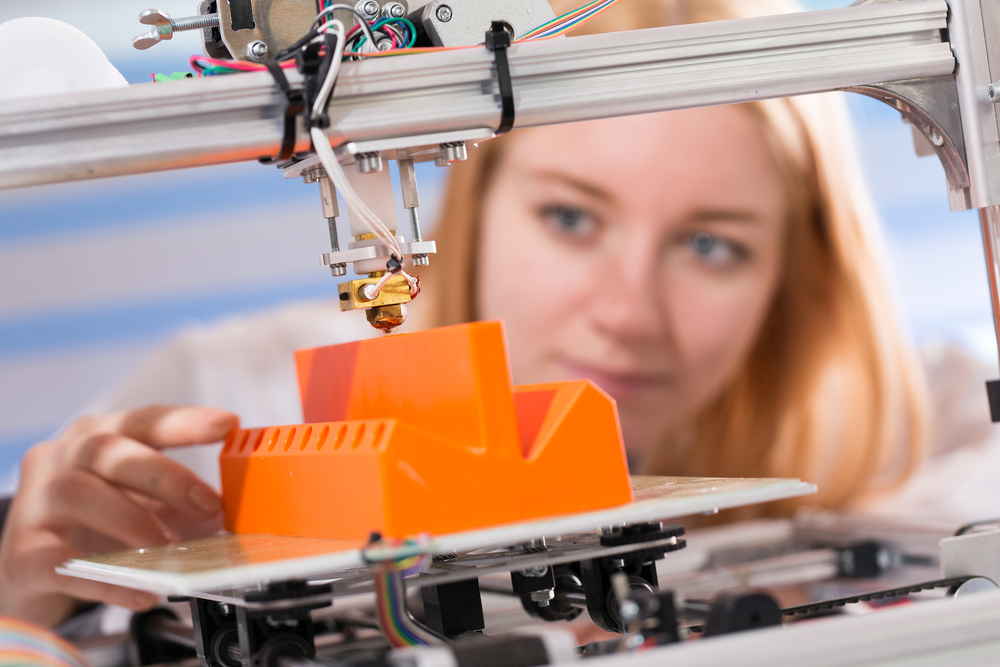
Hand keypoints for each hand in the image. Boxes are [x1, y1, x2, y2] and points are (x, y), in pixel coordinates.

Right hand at [0, 405, 237, 626]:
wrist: (31, 568)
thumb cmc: (93, 525)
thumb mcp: (144, 504)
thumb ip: (184, 504)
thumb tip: (227, 512)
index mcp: (100, 438)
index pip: (144, 420)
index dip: (185, 421)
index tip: (227, 424)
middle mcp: (63, 458)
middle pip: (110, 449)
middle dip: (166, 475)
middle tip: (208, 503)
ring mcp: (36, 502)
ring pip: (77, 491)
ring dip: (131, 519)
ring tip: (167, 546)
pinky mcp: (22, 553)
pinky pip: (60, 561)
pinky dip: (104, 577)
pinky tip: (138, 591)